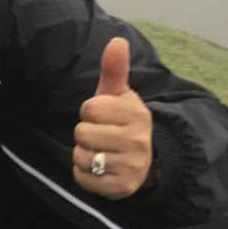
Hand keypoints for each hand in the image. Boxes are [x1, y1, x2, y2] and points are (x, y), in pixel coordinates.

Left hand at [73, 37, 153, 198]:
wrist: (146, 162)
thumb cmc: (123, 122)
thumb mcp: (120, 96)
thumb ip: (115, 69)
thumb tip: (116, 40)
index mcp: (137, 114)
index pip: (90, 108)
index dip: (90, 111)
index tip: (103, 116)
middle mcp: (138, 141)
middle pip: (83, 133)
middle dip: (86, 134)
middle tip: (101, 136)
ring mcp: (131, 167)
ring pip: (81, 156)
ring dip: (84, 154)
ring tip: (101, 151)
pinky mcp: (121, 188)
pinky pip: (82, 178)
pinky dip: (84, 173)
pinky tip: (99, 169)